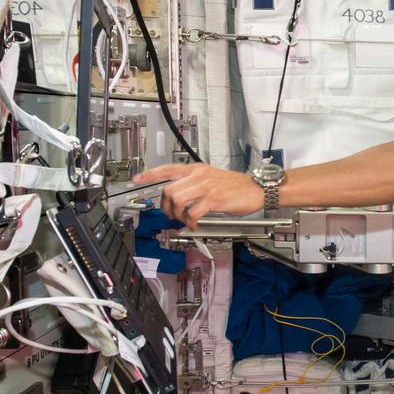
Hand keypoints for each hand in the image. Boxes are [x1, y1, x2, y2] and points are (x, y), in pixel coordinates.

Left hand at [131, 163, 263, 228]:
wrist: (257, 189)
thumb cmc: (237, 186)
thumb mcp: (213, 178)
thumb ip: (196, 184)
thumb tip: (181, 199)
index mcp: (197, 169)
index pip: (168, 169)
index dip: (150, 174)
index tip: (137, 179)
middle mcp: (199, 176)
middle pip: (169, 190)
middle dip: (167, 207)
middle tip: (173, 215)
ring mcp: (206, 187)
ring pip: (177, 200)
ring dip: (178, 215)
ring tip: (186, 220)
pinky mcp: (214, 199)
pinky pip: (193, 212)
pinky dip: (191, 222)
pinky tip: (195, 224)